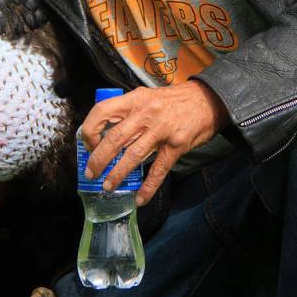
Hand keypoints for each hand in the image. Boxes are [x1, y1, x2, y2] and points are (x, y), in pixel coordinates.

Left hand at [79, 80, 227, 206]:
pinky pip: (158, 170)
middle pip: (115, 138)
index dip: (91, 130)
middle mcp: (145, 114)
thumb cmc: (174, 100)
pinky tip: (140, 199)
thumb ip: (129, 112)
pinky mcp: (176, 145)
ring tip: (107, 186)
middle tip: (91, 173)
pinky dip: (148, 187)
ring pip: (133, 155)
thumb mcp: (147, 97)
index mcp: (135, 99)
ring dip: (117, 174)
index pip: (102, 112)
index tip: (89, 144)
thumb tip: (106, 133)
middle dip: (98, 159)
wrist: (207, 100)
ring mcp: (161, 130)